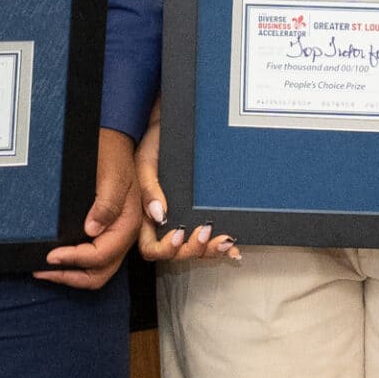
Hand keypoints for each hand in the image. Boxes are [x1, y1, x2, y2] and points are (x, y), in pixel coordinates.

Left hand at [39, 128, 142, 288]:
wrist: (114, 142)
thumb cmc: (113, 156)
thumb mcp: (112, 176)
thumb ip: (106, 204)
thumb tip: (92, 229)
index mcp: (128, 224)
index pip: (102, 255)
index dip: (75, 259)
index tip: (52, 255)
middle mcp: (124, 235)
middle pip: (100, 273)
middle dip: (71, 276)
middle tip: (44, 269)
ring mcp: (115, 235)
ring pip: (97, 271)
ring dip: (72, 274)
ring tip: (46, 268)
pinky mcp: (106, 232)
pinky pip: (94, 259)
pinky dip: (75, 265)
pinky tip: (58, 258)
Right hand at [133, 121, 237, 265]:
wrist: (175, 124)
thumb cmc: (156, 142)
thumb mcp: (146, 162)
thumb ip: (149, 189)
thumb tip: (159, 214)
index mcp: (147, 214)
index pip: (151, 247)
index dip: (165, 249)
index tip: (178, 234)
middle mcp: (166, 221)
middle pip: (177, 253)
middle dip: (193, 249)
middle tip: (205, 233)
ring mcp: (185, 218)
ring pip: (196, 249)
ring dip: (211, 251)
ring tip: (224, 241)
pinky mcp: (200, 212)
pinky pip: (211, 237)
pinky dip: (222, 246)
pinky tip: (232, 247)